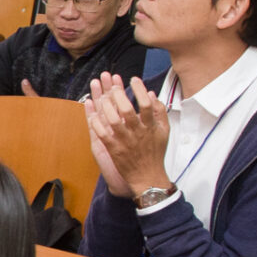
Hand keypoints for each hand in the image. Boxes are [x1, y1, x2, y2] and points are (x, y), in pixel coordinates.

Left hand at [85, 73, 170, 198]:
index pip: (147, 104)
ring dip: (106, 107)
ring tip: (102, 96)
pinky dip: (97, 124)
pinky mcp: (114, 150)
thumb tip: (151, 94)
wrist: (148, 177)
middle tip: (113, 84)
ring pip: (113, 121)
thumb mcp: (164, 131)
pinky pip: (103, 135)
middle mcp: (138, 133)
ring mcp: (125, 141)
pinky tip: (93, 113)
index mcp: (151, 127)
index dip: (140, 90)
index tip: (133, 79)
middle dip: (119, 95)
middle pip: (128, 110)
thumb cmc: (156, 153)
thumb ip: (160, 112)